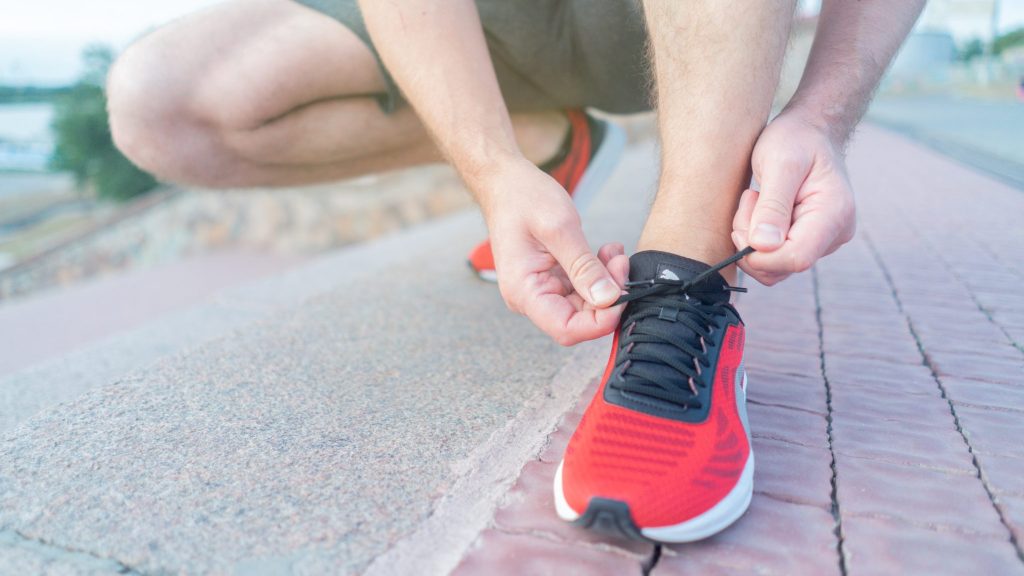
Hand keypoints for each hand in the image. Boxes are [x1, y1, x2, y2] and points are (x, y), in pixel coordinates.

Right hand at [477, 157, 628, 345]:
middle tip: (620, 262)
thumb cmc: (523, 198)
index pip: (567, 329)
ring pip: (584, 305)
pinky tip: (605, 253)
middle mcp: (529, 298)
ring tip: (613, 253)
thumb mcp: (560, 228)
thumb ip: (584, 267)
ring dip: (606, 282)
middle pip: (579, 319)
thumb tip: (609, 299)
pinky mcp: (551, 279)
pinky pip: (581, 289)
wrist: (505, 182)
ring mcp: (540, 290)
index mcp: (524, 291)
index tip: (622, 292)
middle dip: (607, 296)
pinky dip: (598, 274)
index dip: (600, 320)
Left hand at [731, 110, 855, 284]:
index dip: (760, 254)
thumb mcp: (779, 163)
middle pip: (782, 266)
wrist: (810, 131)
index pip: (795, 258)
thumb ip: (772, 206)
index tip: (742, 226)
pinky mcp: (808, 240)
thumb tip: (763, 246)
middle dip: (752, 243)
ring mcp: (823, 240)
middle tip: (749, 201)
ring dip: (752, 240)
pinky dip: (758, 239)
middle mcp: (834, 233)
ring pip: (775, 266)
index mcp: (834, 214)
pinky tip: (760, 210)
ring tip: (756, 201)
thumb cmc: (796, 139)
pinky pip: (775, 257)